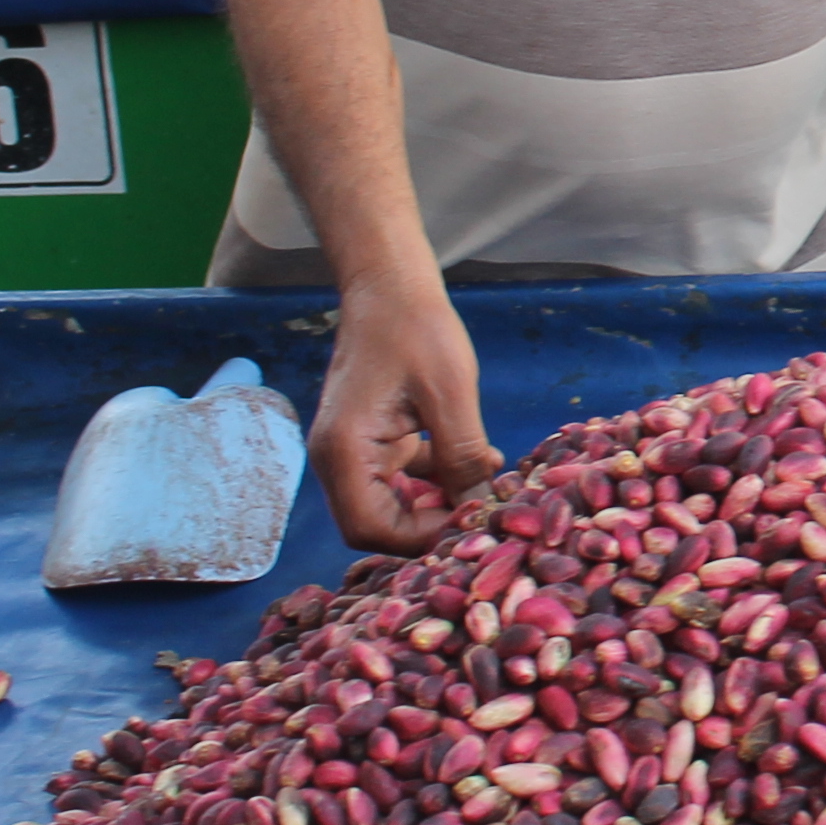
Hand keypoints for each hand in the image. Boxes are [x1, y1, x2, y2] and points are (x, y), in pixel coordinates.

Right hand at [308, 270, 497, 554]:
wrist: (390, 286)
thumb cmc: (416, 330)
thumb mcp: (450, 394)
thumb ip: (461, 457)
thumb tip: (479, 509)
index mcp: (344, 451)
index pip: (369, 528)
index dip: (420, 538)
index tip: (471, 523)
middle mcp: (337, 459)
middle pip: (377, 524)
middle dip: (432, 524)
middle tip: (484, 510)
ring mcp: (352, 450)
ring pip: (392, 504)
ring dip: (440, 502)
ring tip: (488, 484)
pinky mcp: (372, 440)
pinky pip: (401, 478)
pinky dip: (437, 479)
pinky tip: (479, 462)